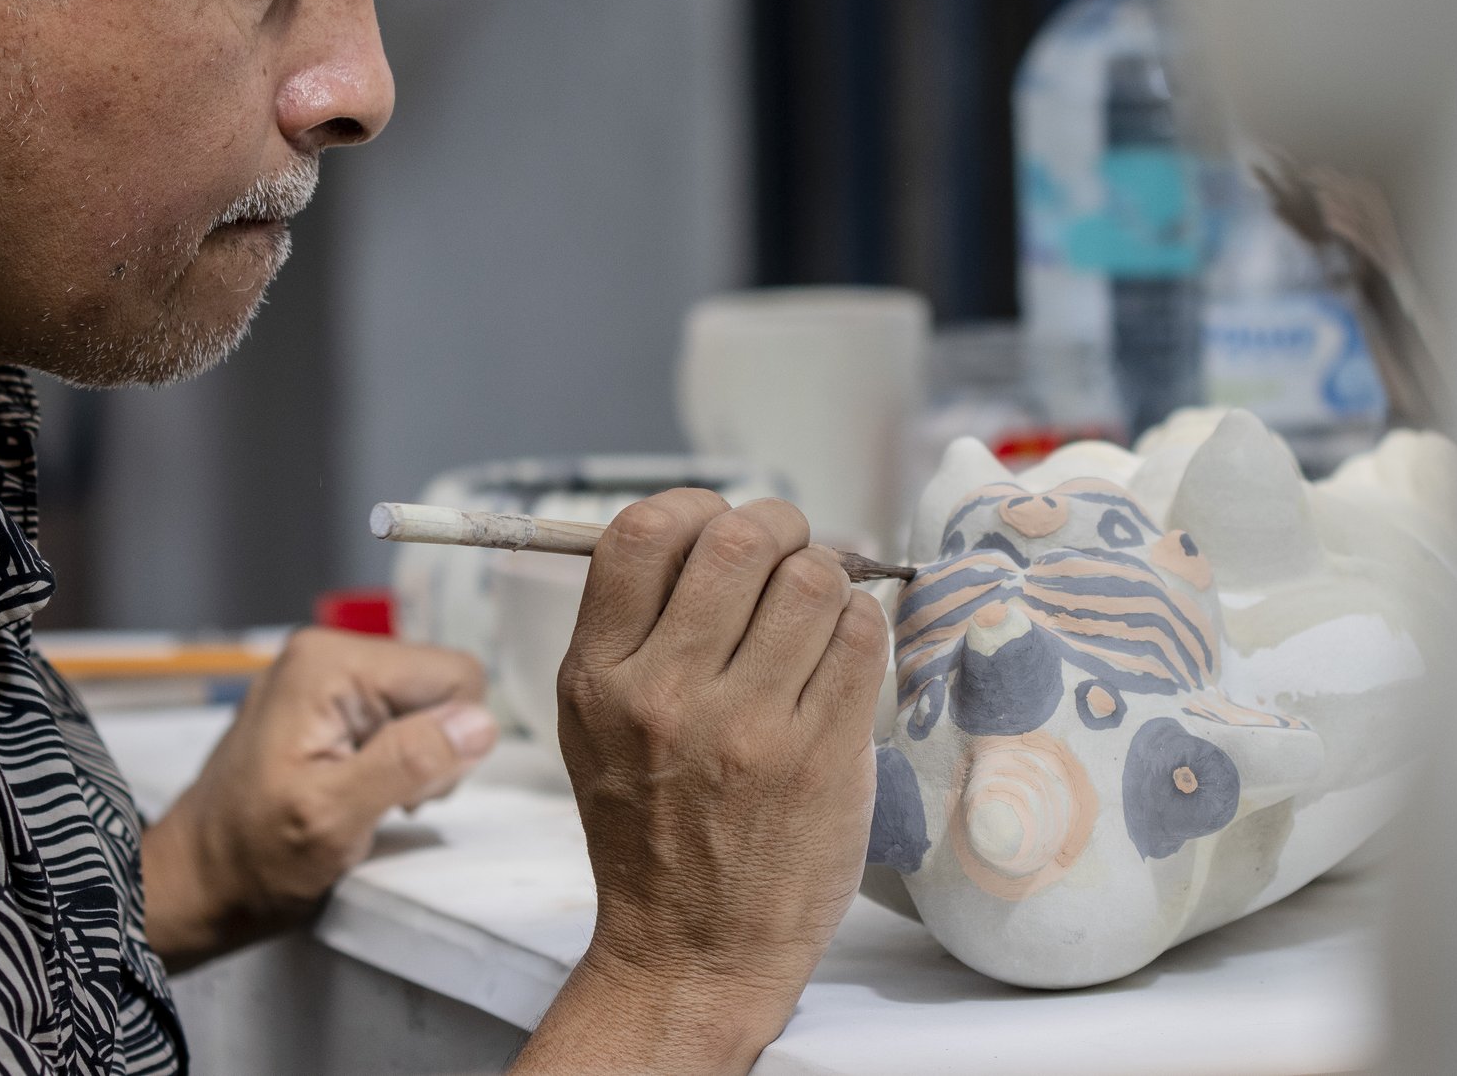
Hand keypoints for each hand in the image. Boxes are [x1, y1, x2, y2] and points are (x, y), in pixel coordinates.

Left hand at [141, 627, 495, 968]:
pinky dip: (390, 762)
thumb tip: (479, 723)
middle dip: (432, 750)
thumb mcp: (333, 818)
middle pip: (441, 687)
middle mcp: (328, 654)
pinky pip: (394, 720)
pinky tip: (354, 791)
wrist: (195, 883)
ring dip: (412, 761)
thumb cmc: (251, 858)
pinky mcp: (323, 705)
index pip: (455, 674)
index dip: (449, 740)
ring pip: (423, 707)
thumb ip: (408, 762)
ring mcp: (323, 678)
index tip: (405, 790)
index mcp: (331, 663)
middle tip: (380, 801)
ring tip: (361, 800)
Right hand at [515, 491, 886, 1074]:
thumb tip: (708, 529)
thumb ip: (632, 629)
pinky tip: (842, 648)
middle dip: (778, 526)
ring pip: (812, 577)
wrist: (691, 950)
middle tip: (787, 551)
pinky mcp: (818, 757)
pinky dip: (861, 622)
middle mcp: (664, 694)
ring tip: (819, 605)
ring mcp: (745, 727)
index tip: (717, 528)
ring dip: (827, 572)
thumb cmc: (649, 831)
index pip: (642, 532)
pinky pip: (860, 636)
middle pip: (738, 537)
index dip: (695, 507)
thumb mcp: (595, 724)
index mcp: (597, 676)